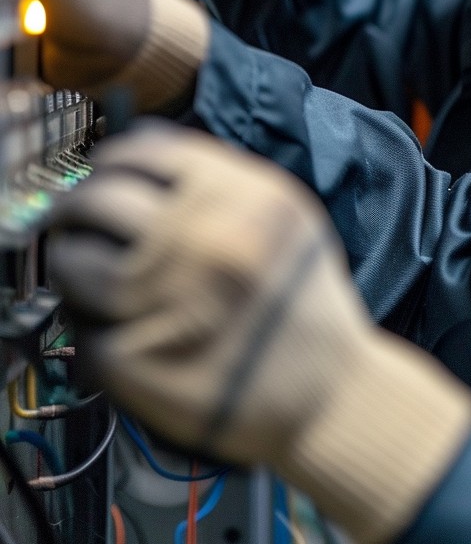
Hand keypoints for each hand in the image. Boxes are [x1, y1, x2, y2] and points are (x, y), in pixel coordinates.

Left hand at [49, 125, 470, 543]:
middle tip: (74, 217)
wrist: (327, 392)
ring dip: (70, 261)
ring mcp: (161, 299)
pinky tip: (109, 324)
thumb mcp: (286, 216)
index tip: (104, 169)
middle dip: (78, 206)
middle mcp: (196, 238)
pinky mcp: (135, 358)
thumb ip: (223, 182)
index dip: (115, 158)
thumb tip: (143, 158)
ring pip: (76, 262)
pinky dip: (90, 325)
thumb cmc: (306, 301)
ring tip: (79, 266)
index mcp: (237, 196)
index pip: (145, 152)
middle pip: (99, 200)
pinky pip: (86, 328)